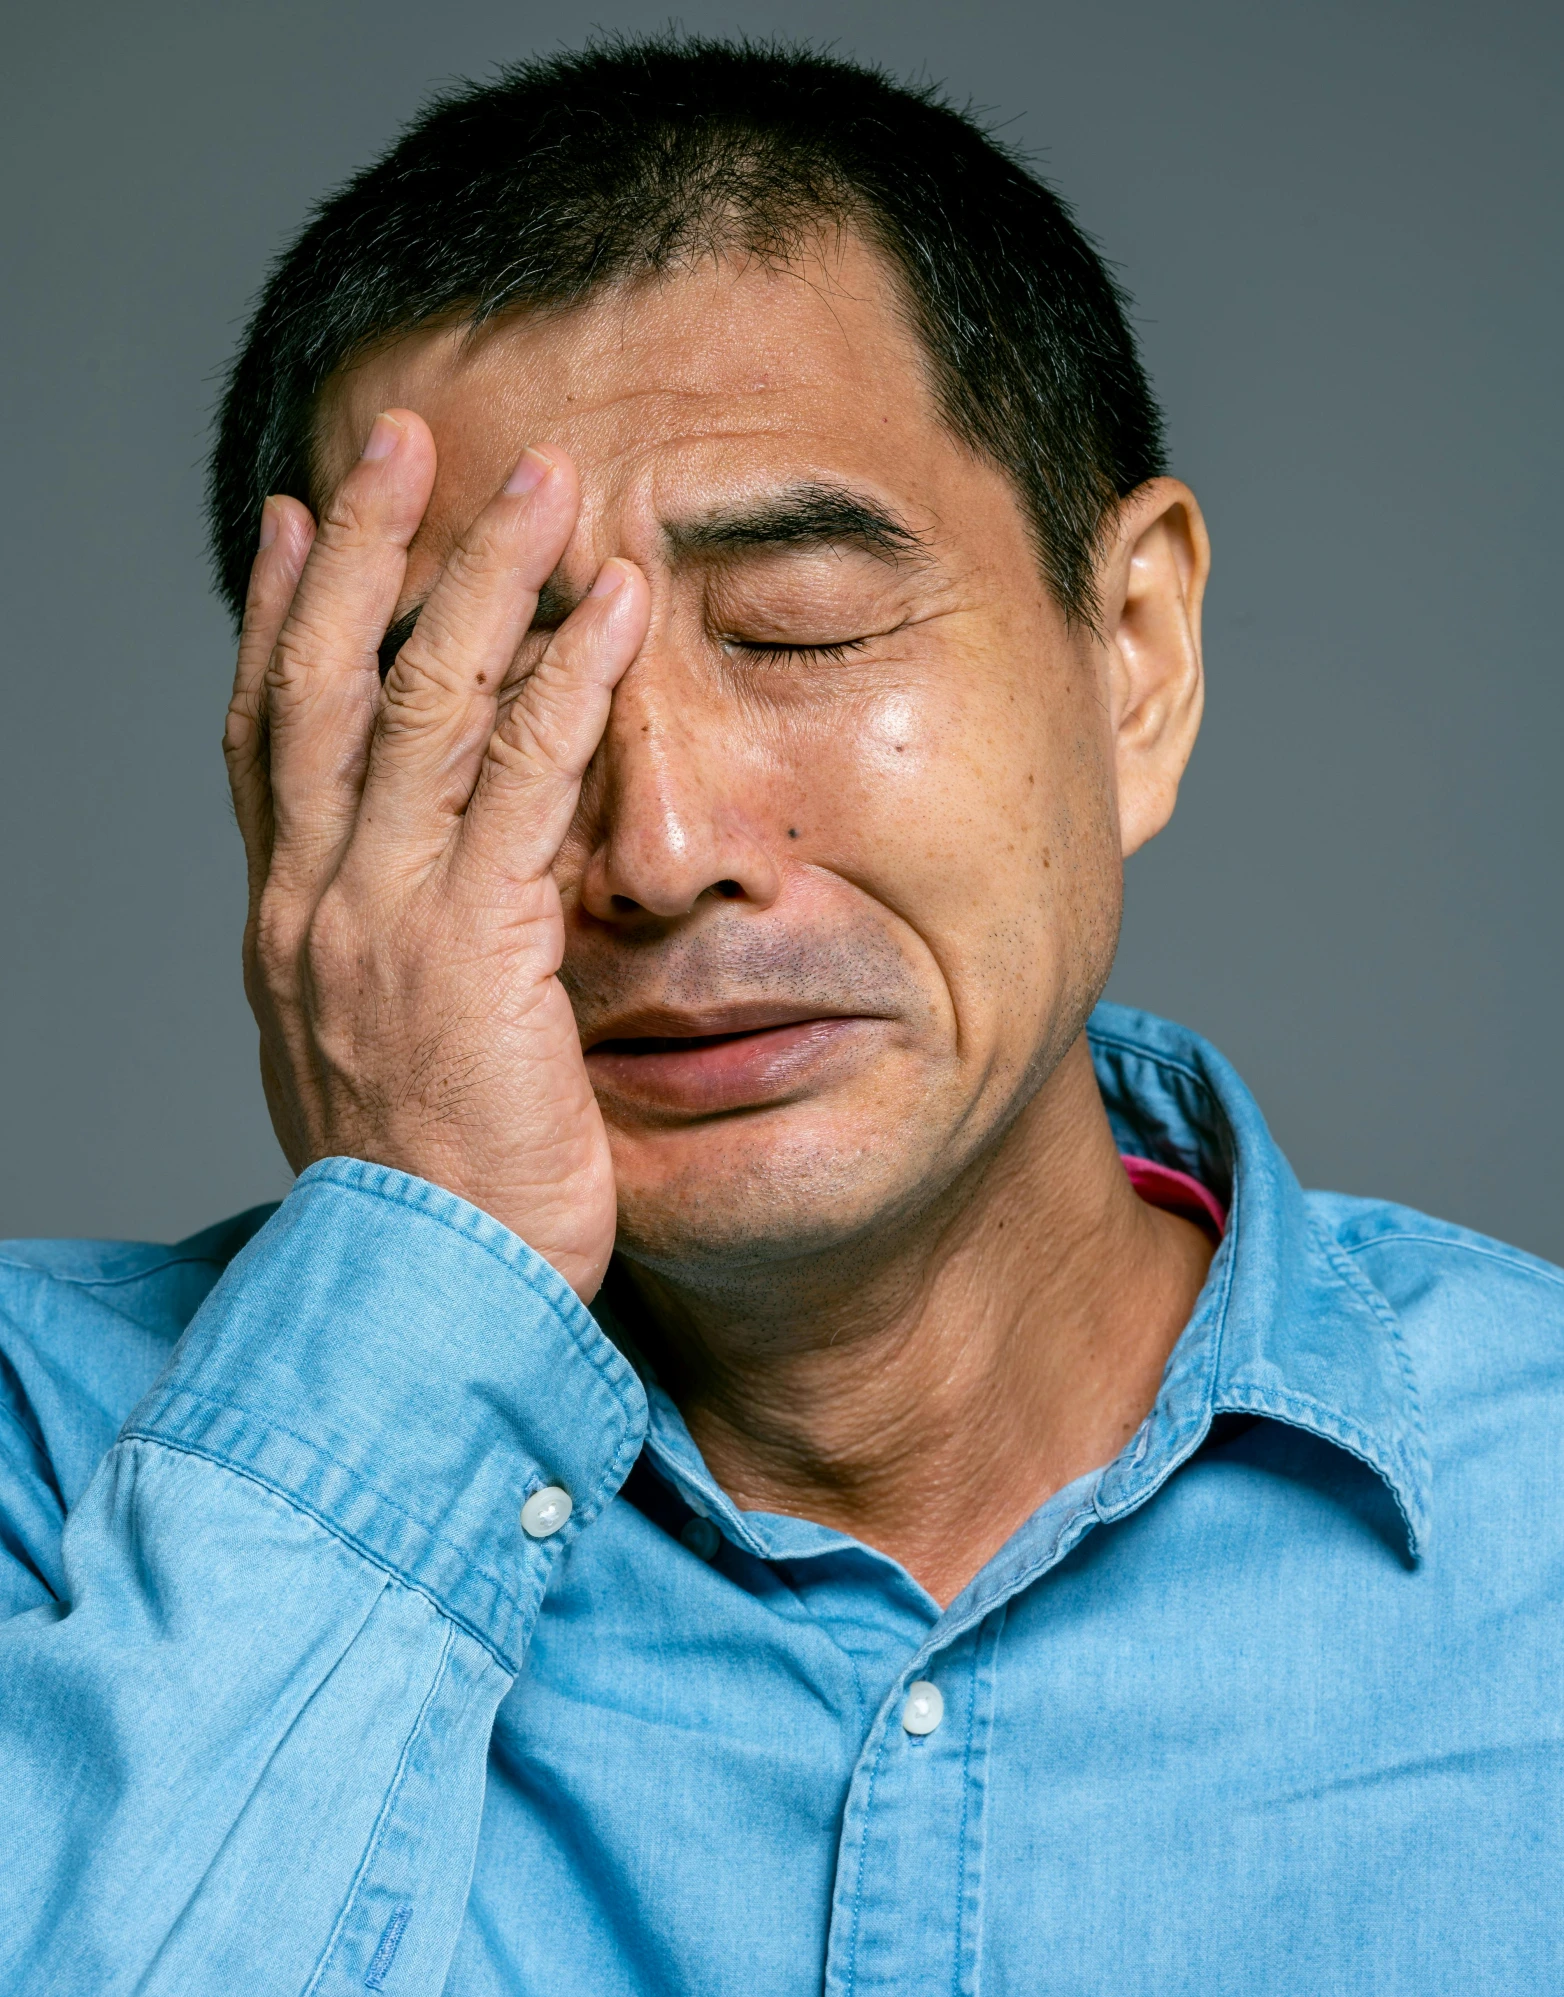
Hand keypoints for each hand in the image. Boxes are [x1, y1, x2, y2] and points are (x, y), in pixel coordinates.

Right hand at [223, 412, 649, 1298]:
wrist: (423, 1303)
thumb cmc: (426, 1209)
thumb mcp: (376, 1071)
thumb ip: (388, 975)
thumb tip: (423, 930)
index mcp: (287, 932)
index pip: (265, 742)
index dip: (273, 621)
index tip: (291, 527)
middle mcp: (310, 906)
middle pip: (316, 683)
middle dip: (358, 550)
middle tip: (399, 442)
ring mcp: (378, 920)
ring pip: (413, 703)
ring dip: (478, 577)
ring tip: (540, 486)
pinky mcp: (468, 946)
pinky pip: (519, 779)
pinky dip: (568, 679)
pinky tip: (613, 606)